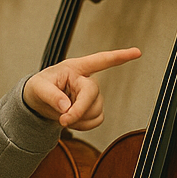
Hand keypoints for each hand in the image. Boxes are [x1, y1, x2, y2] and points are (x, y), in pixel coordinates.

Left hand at [24, 47, 140, 129]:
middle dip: (79, 110)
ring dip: (79, 118)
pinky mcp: (94, 109)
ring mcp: (92, 95)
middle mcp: (86, 80)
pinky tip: (72, 120)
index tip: (137, 52)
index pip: (100, 60)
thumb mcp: (38, 89)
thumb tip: (66, 106)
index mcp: (74, 68)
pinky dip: (83, 125)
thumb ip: (51, 96)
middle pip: (92, 94)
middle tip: (62, 119)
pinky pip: (96, 120)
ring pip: (95, 110)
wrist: (39, 104)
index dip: (120, 56)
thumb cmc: (38, 88)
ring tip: (62, 115)